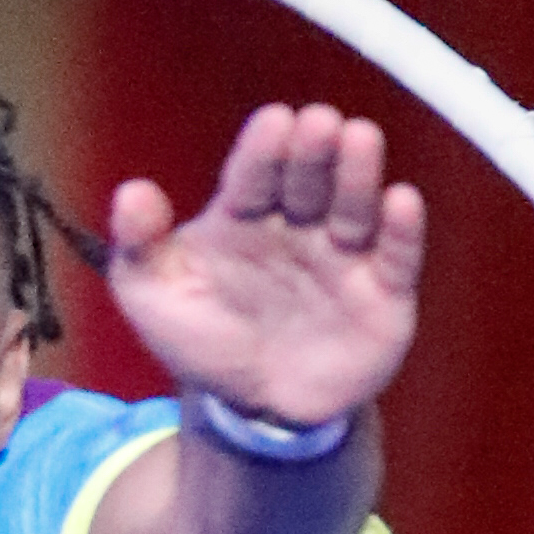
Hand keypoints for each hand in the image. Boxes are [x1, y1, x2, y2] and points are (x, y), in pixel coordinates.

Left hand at [103, 100, 424, 432]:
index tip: (274, 121)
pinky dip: (402, 230)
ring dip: (358, 175)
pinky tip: (401, 201)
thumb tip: (131, 192)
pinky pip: (396, 258)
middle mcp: (298, 226)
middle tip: (320, 122)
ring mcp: (343, 256)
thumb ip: (138, 248)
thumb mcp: (153, 299)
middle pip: (308, 182)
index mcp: (243, 218)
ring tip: (361, 139)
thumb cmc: (205, 344)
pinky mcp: (383, 292)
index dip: (263, 150)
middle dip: (314, 152)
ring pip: (353, 207)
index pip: (253, 177)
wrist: (258, 412)